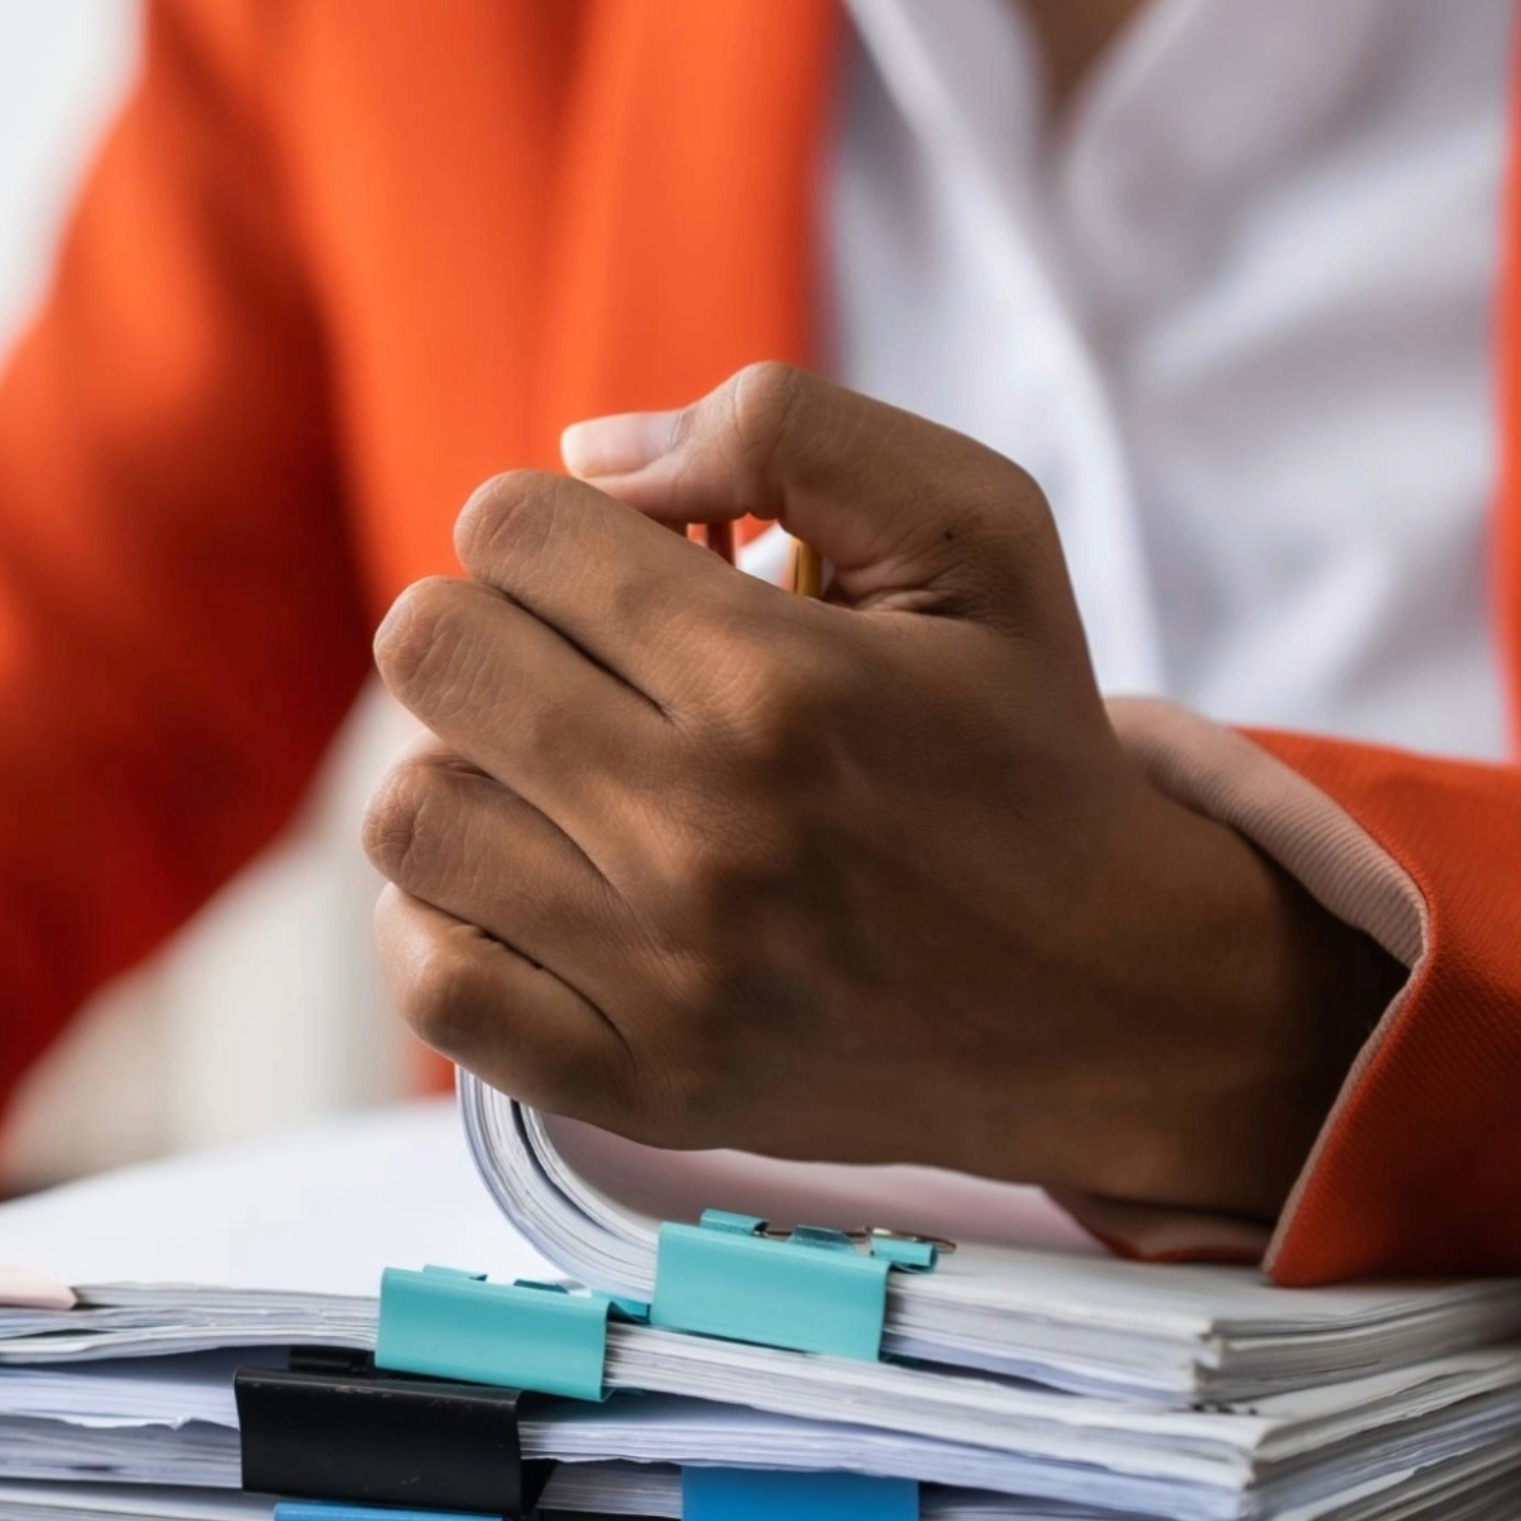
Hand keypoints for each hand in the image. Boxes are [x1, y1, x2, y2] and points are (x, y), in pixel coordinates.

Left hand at [357, 365, 1396, 1214]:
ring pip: (408, 811)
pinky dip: (444, 920)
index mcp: (781, 683)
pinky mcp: (634, 1088)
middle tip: (582, 666)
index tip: (623, 572)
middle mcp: (706, 835)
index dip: (553, 524)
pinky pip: (429, 981)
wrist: (1111, 997)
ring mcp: (663, 979)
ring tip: (564, 779)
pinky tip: (533, 885)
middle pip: (430, 652)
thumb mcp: (977, 531)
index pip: (508, 529)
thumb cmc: (1019, 740)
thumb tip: (582, 453)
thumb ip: (783, 431)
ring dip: (467, 770)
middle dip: (495, 625)